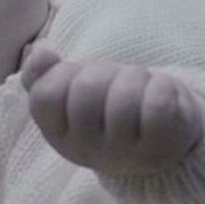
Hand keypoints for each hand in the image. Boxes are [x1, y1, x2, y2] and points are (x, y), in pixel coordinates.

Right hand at [21, 46, 204, 175]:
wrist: (159, 139)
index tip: (79, 78)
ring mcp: (126, 153)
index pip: (46, 96)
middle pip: (86, 89)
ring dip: (136, 75)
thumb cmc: (106, 109)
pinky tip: (159, 92)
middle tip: (114, 79)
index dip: (63, 74)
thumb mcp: (67, 94)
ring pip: (126, 93)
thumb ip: (40, 75)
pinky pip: (158, 103)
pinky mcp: (164, 146)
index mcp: (59, 138)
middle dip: (104, 70)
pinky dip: (161, 85)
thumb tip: (41, 51)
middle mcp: (88, 151)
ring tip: (139, 85)